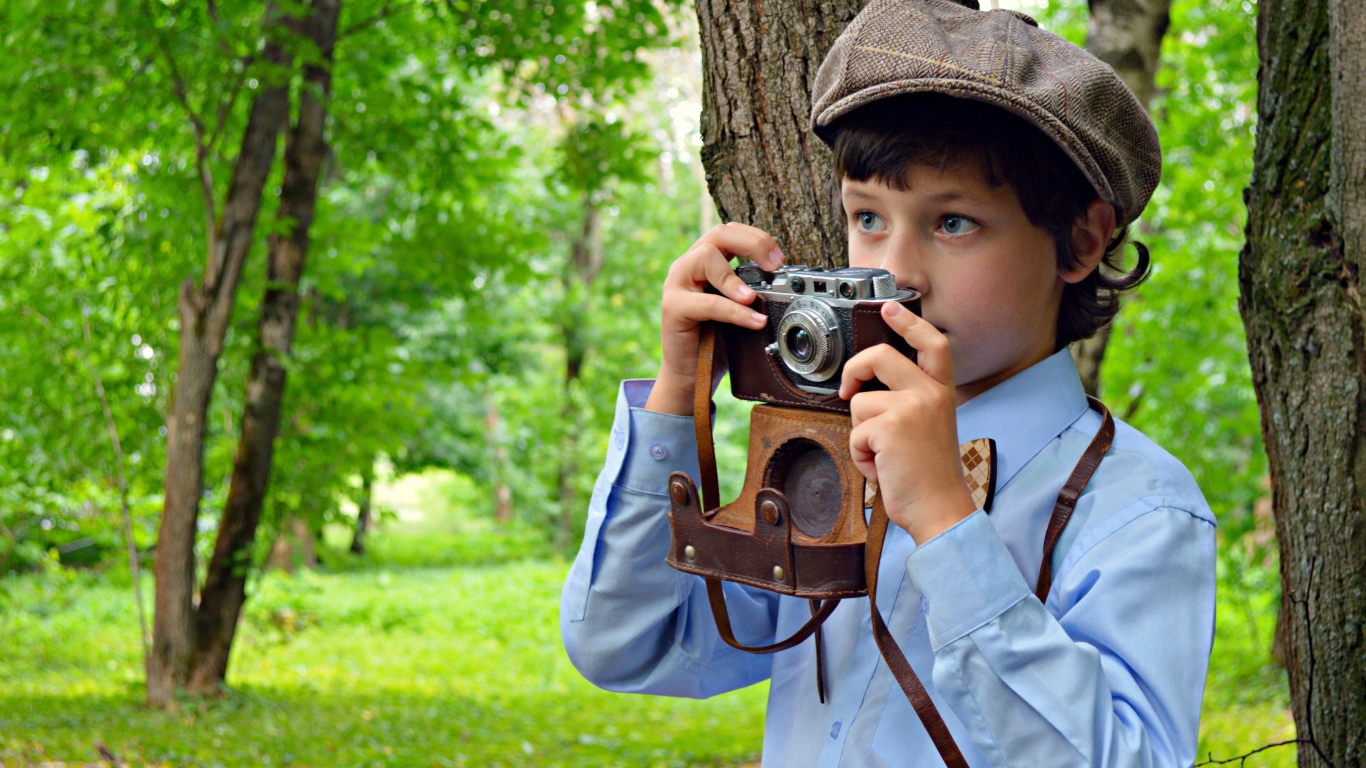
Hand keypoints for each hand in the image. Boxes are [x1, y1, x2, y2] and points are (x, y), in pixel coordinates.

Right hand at [644, 223, 784, 415]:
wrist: (690, 376)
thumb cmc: (715, 341)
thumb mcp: (737, 309)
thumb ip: (750, 290)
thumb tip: (784, 281)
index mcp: (703, 262)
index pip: (729, 232)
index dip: (756, 238)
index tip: (779, 259)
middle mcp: (687, 267)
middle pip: (718, 234)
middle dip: (752, 244)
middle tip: (775, 265)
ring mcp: (676, 284)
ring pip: (705, 257)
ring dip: (735, 276)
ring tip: (753, 297)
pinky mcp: (672, 308)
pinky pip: (708, 302)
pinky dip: (735, 311)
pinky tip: (754, 322)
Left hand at [839, 301, 977, 543]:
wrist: (940, 510)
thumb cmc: (929, 475)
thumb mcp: (929, 426)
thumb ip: (909, 401)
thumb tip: (868, 387)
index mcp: (942, 392)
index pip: (932, 344)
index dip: (910, 322)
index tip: (890, 308)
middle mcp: (930, 394)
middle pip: (881, 356)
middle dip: (854, 370)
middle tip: (848, 389)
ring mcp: (911, 408)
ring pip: (859, 402)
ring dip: (860, 433)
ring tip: (883, 454)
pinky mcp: (890, 427)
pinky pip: (854, 432)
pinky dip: (860, 455)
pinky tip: (882, 467)